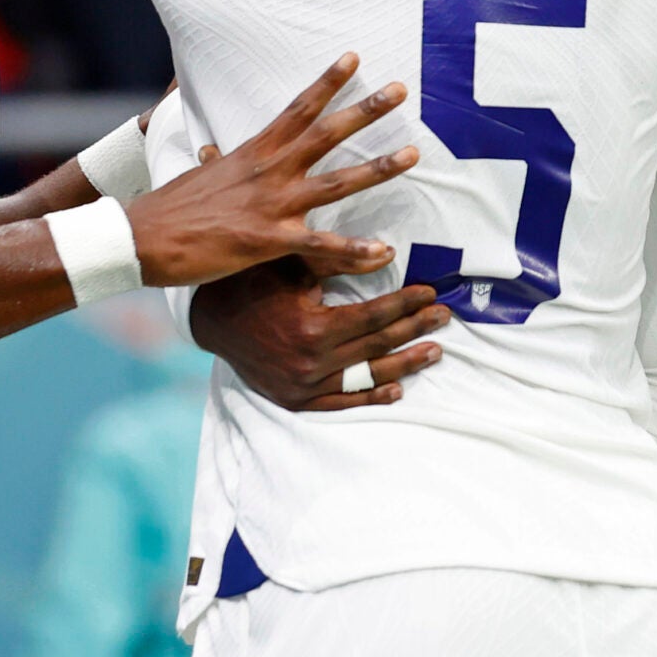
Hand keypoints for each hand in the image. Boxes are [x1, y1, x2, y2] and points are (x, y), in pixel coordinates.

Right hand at [125, 54, 419, 286]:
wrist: (140, 239)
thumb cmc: (171, 208)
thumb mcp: (201, 172)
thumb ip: (221, 160)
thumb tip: (215, 148)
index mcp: (254, 151)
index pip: (298, 107)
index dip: (328, 81)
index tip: (355, 57)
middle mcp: (269, 171)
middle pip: (326, 132)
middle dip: (366, 110)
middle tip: (401, 89)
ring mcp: (272, 204)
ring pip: (336, 182)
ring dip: (377, 168)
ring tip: (413, 156)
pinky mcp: (269, 241)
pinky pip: (322, 247)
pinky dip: (355, 250)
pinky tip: (386, 252)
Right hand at [191, 263, 450, 410]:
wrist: (212, 320)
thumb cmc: (255, 282)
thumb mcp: (294, 264)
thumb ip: (339, 260)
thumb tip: (387, 253)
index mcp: (313, 327)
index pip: (374, 316)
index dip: (406, 303)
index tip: (429, 292)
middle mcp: (312, 362)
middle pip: (377, 344)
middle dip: (415, 329)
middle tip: (444, 316)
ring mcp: (304, 386)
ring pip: (366, 377)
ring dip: (405, 364)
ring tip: (435, 351)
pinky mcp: (296, 400)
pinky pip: (340, 403)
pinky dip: (370, 398)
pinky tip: (397, 390)